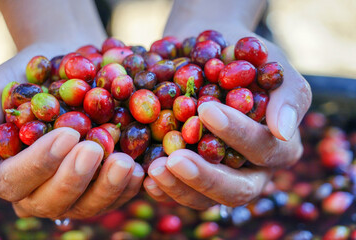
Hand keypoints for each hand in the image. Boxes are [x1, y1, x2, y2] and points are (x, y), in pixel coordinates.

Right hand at [0, 44, 144, 218]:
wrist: (75, 67)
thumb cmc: (37, 76)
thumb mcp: (4, 84)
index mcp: (12, 169)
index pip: (15, 178)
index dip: (40, 162)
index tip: (68, 135)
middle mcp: (40, 189)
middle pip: (51, 200)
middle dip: (74, 177)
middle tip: (94, 150)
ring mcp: (75, 193)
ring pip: (87, 206)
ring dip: (106, 187)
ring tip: (124, 163)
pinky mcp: (103, 188)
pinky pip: (116, 198)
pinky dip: (128, 187)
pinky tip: (140, 170)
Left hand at [144, 26, 311, 208]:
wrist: (210, 56)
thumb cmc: (243, 59)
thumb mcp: (271, 65)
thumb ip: (287, 93)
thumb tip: (283, 131)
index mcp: (277, 147)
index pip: (263, 149)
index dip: (238, 134)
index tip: (207, 110)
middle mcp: (251, 171)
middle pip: (237, 190)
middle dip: (206, 176)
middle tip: (176, 159)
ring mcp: (221, 177)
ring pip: (206, 199)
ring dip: (179, 187)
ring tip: (155, 169)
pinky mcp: (193, 178)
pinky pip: (180, 194)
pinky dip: (164, 189)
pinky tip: (147, 179)